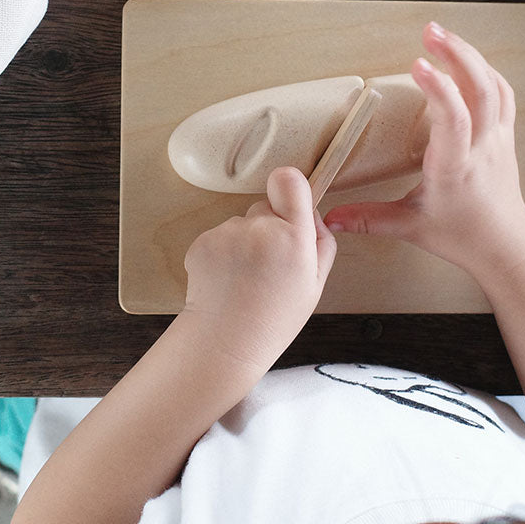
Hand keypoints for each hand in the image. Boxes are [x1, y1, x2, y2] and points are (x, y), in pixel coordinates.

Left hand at [182, 167, 336, 375]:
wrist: (224, 344)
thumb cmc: (275, 319)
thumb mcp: (316, 285)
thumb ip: (322, 241)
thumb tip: (312, 212)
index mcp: (293, 237)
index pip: (289, 180)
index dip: (289, 187)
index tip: (288, 205)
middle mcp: (259, 229)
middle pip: (266, 207)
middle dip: (269, 227)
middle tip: (268, 265)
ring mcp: (227, 234)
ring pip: (242, 223)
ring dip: (245, 242)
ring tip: (244, 279)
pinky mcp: (202, 241)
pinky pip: (219, 236)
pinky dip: (222, 253)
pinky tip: (226, 281)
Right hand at [324, 22, 524, 276]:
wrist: (504, 244)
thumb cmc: (461, 235)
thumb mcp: (410, 227)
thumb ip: (368, 219)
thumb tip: (330, 217)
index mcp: (456, 168)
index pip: (454, 121)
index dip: (438, 90)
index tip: (417, 65)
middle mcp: (482, 148)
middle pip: (480, 91)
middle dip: (456, 55)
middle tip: (429, 32)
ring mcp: (498, 138)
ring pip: (493, 86)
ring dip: (469, 55)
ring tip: (442, 34)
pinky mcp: (505, 134)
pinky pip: (501, 92)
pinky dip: (484, 69)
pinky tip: (466, 57)